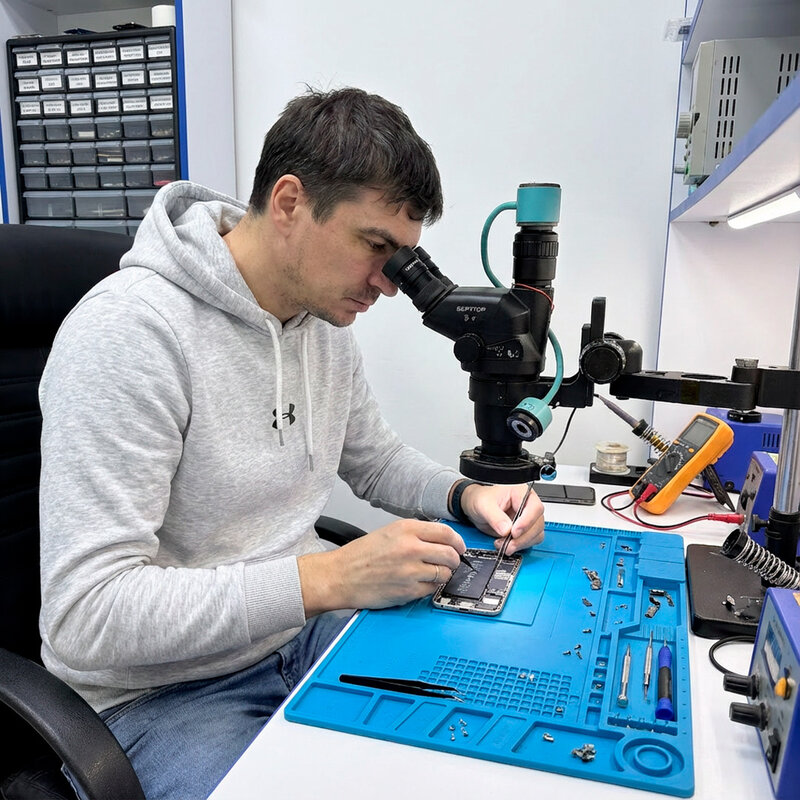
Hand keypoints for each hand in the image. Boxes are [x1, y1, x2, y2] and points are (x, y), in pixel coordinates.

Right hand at [298, 519, 465, 614]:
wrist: (340, 576)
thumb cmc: (361, 555)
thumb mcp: (389, 532)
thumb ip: (415, 534)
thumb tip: (441, 540)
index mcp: (406, 529)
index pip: (446, 533)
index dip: (458, 542)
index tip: (460, 547)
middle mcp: (411, 547)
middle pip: (451, 554)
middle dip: (454, 560)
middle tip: (450, 562)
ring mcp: (410, 570)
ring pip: (445, 573)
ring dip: (443, 575)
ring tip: (432, 574)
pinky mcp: (408, 591)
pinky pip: (432, 589)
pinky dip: (430, 588)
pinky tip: (419, 583)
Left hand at [458, 482, 544, 554]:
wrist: (475, 506)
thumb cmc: (481, 498)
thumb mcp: (483, 504)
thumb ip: (495, 517)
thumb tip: (506, 529)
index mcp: (521, 492)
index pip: (534, 507)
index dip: (527, 521)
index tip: (514, 532)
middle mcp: (528, 505)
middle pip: (537, 524)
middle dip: (522, 537)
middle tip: (508, 543)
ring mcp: (528, 519)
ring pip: (536, 535)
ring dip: (521, 544)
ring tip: (503, 544)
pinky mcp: (525, 530)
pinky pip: (530, 541)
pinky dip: (519, 546)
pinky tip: (506, 545)